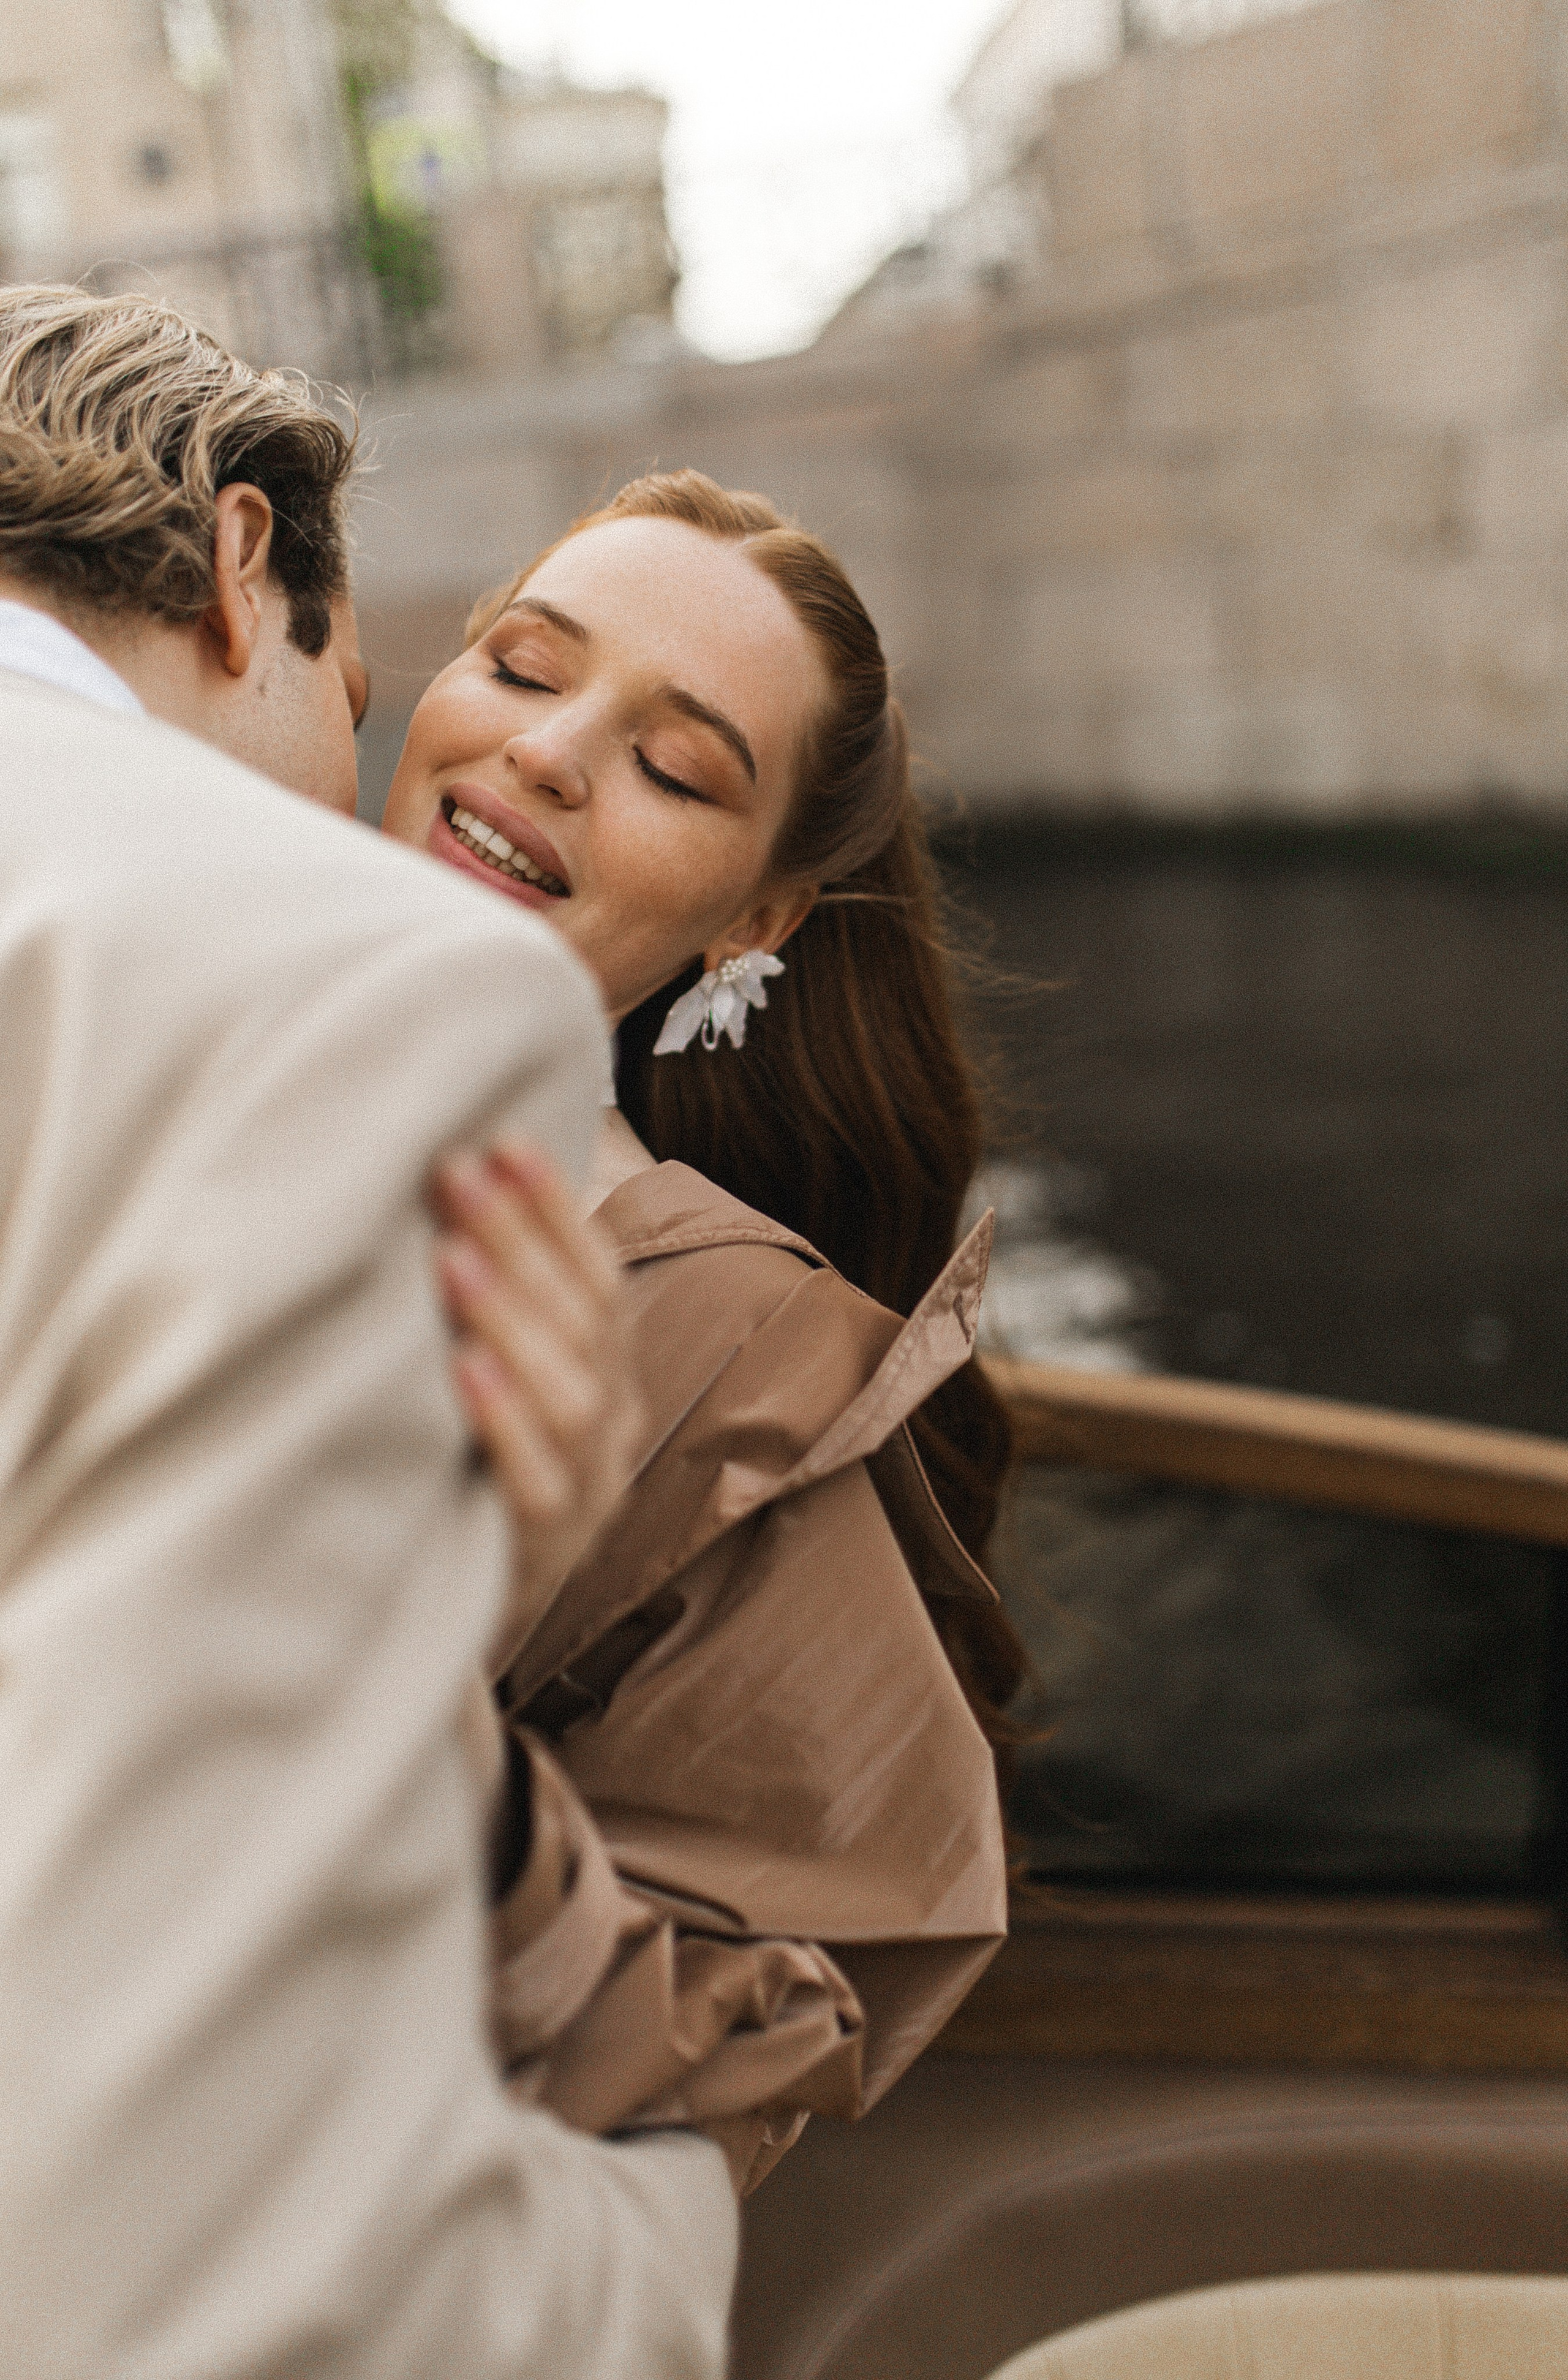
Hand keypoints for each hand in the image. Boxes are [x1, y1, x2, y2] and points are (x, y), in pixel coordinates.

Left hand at [431, 1142, 641, 1661]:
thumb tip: (452, 1185)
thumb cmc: (467, 1476)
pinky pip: (536, 1482)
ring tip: (453, 1255)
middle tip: (456, 1173)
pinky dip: (503, 1418)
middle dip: (523, 1240)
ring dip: (514, 1318)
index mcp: (609, 1378)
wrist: (454, 1621)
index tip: (504, 1139)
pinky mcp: (543, 1549)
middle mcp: (611, 1428)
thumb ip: (499, 1312)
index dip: (557, 1210)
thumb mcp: (498, 1386)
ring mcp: (588, 1492)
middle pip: (583, 1323)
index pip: (599, 1280)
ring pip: (571, 1395)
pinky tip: (461, 1368)